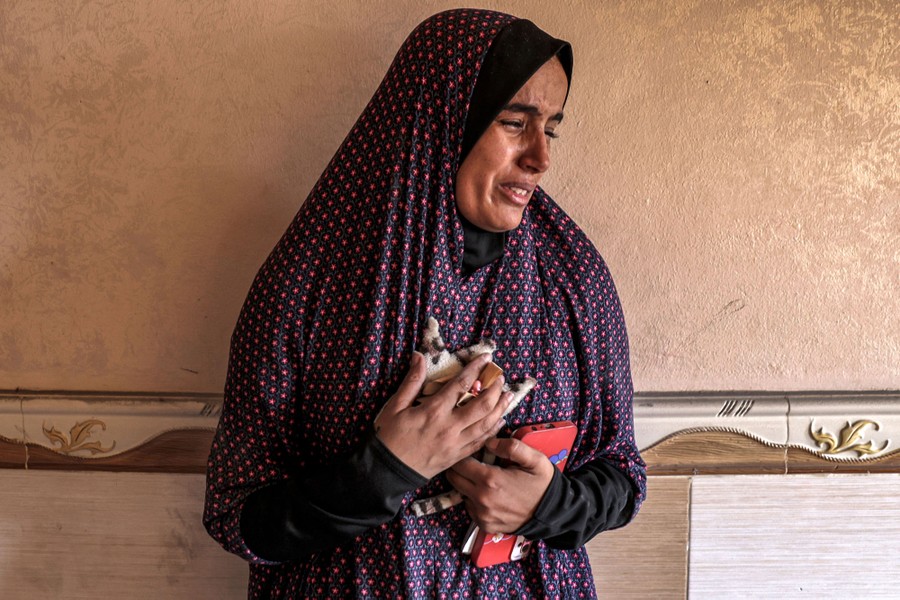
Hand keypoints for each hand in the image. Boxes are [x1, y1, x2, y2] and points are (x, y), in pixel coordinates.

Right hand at [375, 352, 512, 479]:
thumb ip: (411, 381)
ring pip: (486, 424)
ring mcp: (456, 443)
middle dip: (494, 389)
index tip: (486, 357)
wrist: (388, 471)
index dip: (476, 369)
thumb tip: (419, 356)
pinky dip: (493, 430)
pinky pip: (480, 442)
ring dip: (499, 408)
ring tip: (508, 396)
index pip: (461, 384)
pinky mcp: (457, 456)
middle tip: (500, 378)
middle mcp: (449, 427)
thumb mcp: (395, 406)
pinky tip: (499, 421)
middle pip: (481, 405)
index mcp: (434, 411)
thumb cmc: (389, 437)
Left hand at [446, 436, 554, 532]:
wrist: (552, 513)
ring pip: (460, 493)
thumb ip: (511, 446)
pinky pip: (470, 509)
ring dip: (466, 485)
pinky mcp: (485, 526)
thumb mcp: (534, 459)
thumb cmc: (542, 483)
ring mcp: (482, 515)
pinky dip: (474, 500)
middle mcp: (482, 499)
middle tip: (474, 463)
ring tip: (483, 479)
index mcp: (490, 480)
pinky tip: (489, 494)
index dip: (463, 455)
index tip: (472, 452)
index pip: (459, 463)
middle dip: (459, 468)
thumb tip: (488, 442)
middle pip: (454, 479)